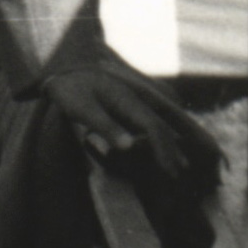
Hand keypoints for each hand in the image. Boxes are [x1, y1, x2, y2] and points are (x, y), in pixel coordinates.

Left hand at [47, 59, 218, 190]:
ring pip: (162, 123)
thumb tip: (129, 147)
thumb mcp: (82, 109)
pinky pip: (154, 120)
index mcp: (128, 98)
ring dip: (170, 145)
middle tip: (179, 176)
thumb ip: (106, 127)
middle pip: (163, 127)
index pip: (153, 128)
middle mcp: (139, 96)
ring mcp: (140, 97)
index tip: (170, 173)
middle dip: (172, 151)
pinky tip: (162, 152)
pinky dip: (160, 136)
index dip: (163, 150)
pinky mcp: (138, 101)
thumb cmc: (71, 91)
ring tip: (177, 167)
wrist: (67, 70)